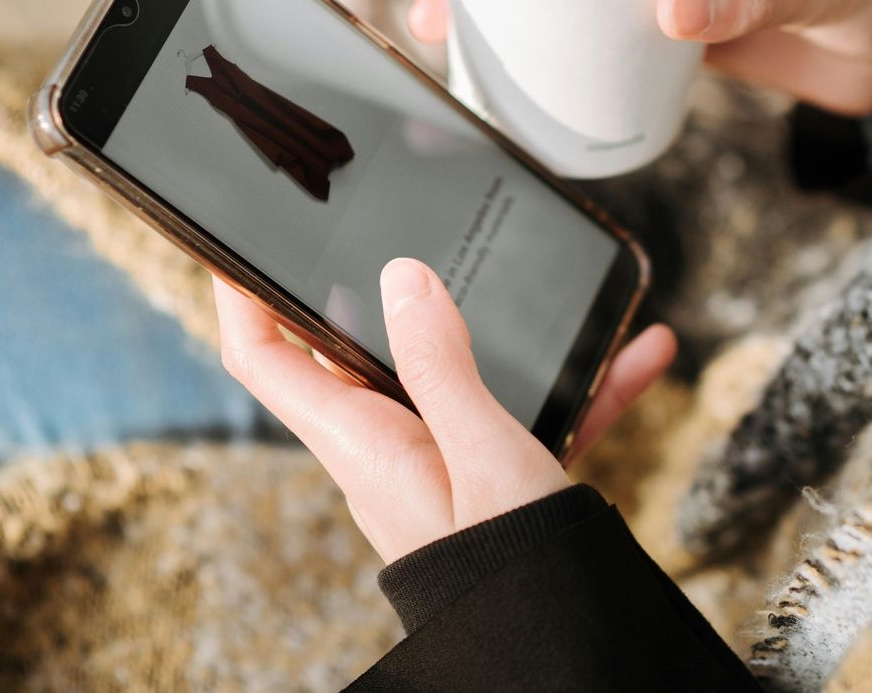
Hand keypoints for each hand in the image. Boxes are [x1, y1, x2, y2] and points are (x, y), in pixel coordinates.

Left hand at [214, 258, 675, 563]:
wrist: (566, 642)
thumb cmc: (512, 565)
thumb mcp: (481, 449)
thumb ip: (439, 363)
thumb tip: (403, 277)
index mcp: (362, 442)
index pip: (265, 356)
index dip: (241, 293)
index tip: (240, 238)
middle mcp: (389, 449)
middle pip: (360, 351)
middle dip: (385, 290)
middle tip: (404, 229)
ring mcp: (439, 461)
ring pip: (458, 375)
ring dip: (506, 335)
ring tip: (557, 291)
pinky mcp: (490, 475)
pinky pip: (521, 412)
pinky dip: (570, 387)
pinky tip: (631, 357)